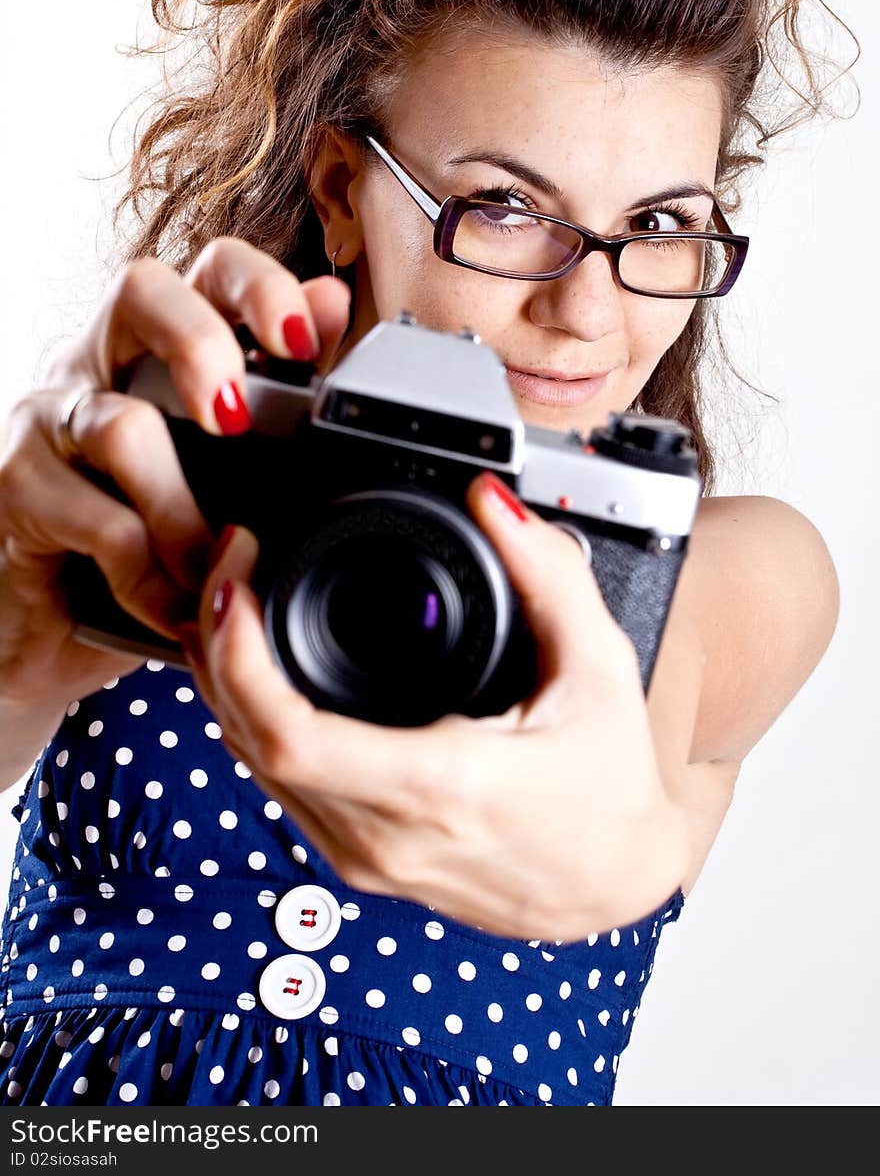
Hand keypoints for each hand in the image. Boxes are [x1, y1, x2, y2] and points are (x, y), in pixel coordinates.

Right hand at [0, 237, 348, 734]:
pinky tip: (171, 608)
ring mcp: (49, 417)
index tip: (303, 339)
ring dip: (184, 512)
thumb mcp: (221, 466)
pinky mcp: (15, 486)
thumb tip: (332, 302)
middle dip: (203, 344)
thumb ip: (275, 387)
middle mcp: (98, 362)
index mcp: (158, 345)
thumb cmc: (145, 532)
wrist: (49, 622)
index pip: (209, 269)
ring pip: (123, 424)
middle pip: (142, 289)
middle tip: (235, 420)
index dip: (260, 286)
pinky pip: (100, 522)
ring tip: (213, 567)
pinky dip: (149, 576)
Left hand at [181, 472, 688, 939]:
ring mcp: (364, 860)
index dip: (239, 655)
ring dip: (223, 684)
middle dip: (217, 648)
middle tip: (228, 569)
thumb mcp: (597, 668)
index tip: (239, 580)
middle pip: (249, 743)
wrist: (614, 887)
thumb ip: (548, 574)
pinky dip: (250, 723)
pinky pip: (276, 789)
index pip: (292, 733)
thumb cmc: (609, 786)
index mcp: (442, 787)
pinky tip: (250, 673)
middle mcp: (387, 836)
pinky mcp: (358, 864)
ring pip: (251, 770)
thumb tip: (493, 502)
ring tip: (225, 603)